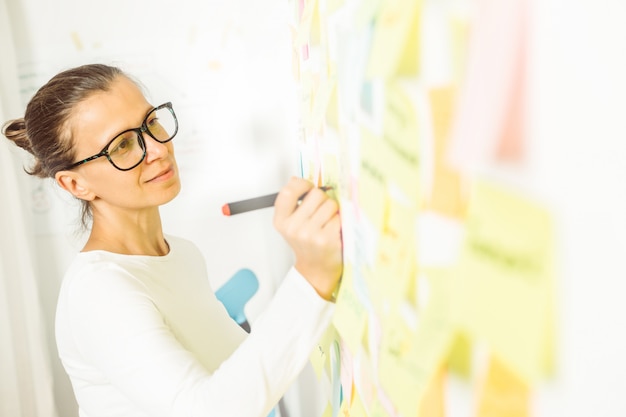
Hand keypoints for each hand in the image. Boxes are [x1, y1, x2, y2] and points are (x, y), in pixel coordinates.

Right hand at [273, 177, 342, 300]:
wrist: (316, 269)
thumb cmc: (307, 243)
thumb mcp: (292, 224)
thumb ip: (294, 202)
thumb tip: (298, 179)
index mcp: (282, 221)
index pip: (289, 191)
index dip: (302, 184)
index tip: (308, 187)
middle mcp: (294, 228)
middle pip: (316, 194)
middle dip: (323, 199)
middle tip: (321, 212)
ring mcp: (310, 234)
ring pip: (330, 204)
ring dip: (333, 210)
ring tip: (328, 222)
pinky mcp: (327, 239)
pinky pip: (339, 217)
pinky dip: (340, 221)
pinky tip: (335, 230)